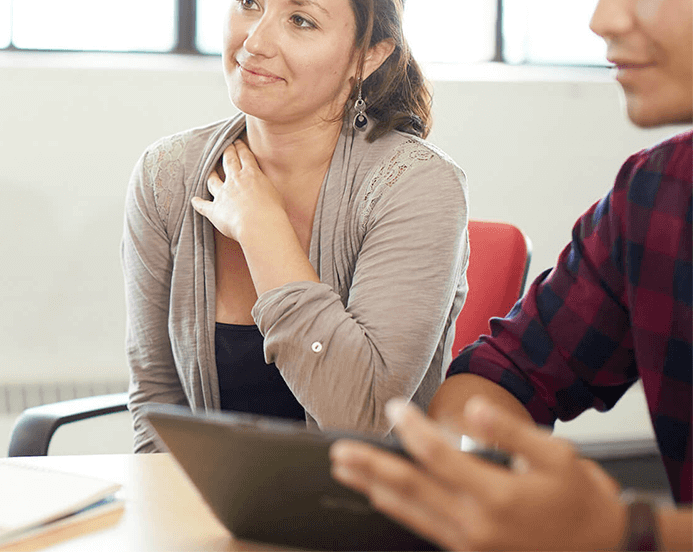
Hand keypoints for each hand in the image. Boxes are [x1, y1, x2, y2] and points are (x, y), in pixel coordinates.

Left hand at [190, 140, 289, 245]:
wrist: (259, 225)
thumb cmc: (272, 211)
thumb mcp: (275, 193)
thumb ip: (266, 187)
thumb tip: (264, 188)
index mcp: (251, 174)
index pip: (245, 156)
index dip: (240, 148)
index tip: (237, 142)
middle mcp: (234, 180)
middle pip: (228, 162)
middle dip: (227, 152)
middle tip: (226, 146)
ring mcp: (222, 194)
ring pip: (213, 180)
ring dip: (211, 175)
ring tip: (209, 170)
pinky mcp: (214, 209)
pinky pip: (203, 205)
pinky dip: (198, 203)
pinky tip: (194, 200)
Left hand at [329, 398, 626, 550]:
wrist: (605, 550)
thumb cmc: (580, 499)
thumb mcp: (555, 455)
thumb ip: (508, 430)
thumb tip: (471, 408)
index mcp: (496, 495)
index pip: (436, 456)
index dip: (411, 429)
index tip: (395, 407)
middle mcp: (477, 524)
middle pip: (408, 489)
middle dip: (370, 466)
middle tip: (339, 450)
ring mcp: (470, 544)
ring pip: (409, 513)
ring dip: (373, 489)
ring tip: (346, 471)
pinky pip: (424, 530)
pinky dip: (397, 510)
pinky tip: (379, 496)